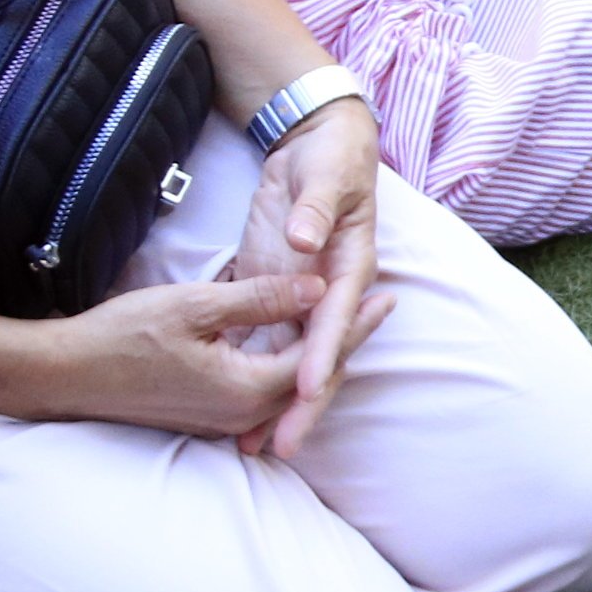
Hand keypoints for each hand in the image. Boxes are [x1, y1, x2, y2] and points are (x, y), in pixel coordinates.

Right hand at [16, 272, 369, 437]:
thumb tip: (318, 288)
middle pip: (313, 376)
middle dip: (347, 339)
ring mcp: (228, 420)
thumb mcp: (197, 306)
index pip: (321, 355)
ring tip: (349, 319)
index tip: (387, 295)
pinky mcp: (211, 415)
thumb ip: (262, 299)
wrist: (67, 375)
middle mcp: (246, 414)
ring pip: (290, 384)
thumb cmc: (124, 336)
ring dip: (319, 351)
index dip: (356, 323)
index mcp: (249, 388)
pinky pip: (266, 390)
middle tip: (382, 305)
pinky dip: (288, 363)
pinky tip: (297, 340)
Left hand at [225, 100, 382, 456]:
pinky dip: (259, 378)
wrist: (317, 146)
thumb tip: (305, 241)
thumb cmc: (329, 160)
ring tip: (256, 446)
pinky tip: (241, 410)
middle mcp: (332, 293)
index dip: (322, 355)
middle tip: (282, 444)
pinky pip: (273, 346)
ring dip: (279, 405)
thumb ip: (314, 210)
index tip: (306, 388)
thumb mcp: (323, 177)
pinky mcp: (281, 297)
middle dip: (304, 405)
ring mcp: (307, 299)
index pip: (334, 319)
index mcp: (350, 267)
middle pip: (323, 358)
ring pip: (297, 363)